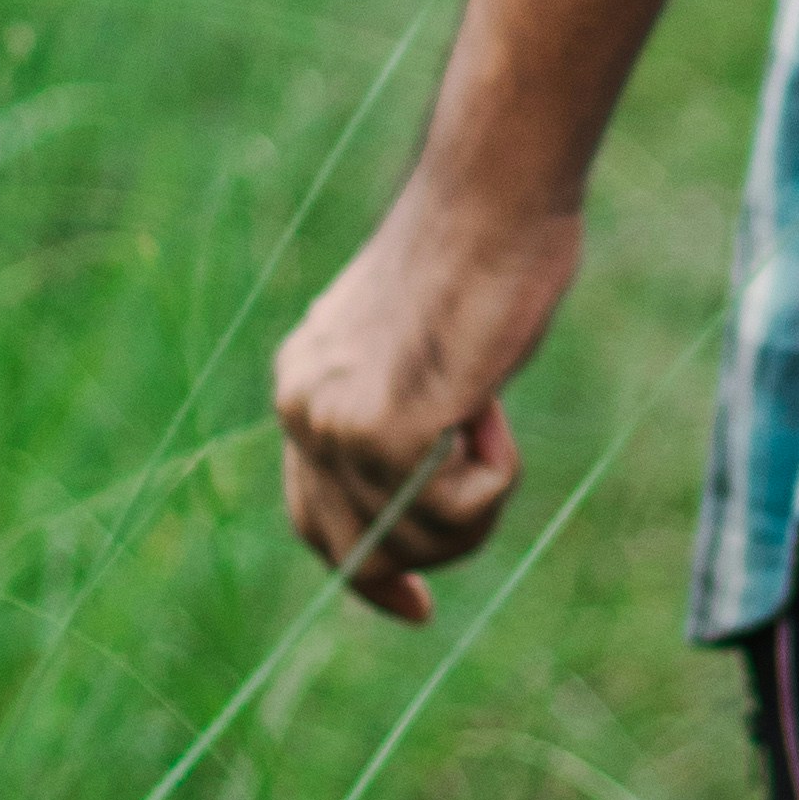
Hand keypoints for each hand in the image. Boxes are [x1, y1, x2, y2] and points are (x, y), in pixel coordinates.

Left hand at [272, 187, 581, 628]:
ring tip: (490, 409)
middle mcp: (303, 409)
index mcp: (303, 383)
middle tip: (490, 477)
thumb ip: (397, 405)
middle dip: (439, 544)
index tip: (416, 605)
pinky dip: (496, 476)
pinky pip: (458, 511)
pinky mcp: (386, 433)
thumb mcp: (414, 339)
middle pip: (364, 550)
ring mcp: (338, 426)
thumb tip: (418, 484)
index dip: (368, 573)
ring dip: (481, 495)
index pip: (314, 518)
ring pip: (421, 540)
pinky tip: (490, 406)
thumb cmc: (481, 247)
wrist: (490, 194)